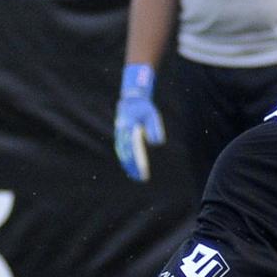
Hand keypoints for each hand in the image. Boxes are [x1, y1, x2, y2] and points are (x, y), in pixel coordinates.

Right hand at [114, 63, 164, 181]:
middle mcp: (123, 132)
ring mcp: (120, 133)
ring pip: (122, 152)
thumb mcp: (152, 115)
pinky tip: (128, 166)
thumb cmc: (144, 107)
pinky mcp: (121, 134)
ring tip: (134, 175)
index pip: (134, 149)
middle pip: (127, 153)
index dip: (138, 162)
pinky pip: (121, 148)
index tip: (144, 171)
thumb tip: (156, 143)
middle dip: (133, 167)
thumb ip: (154, 128)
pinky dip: (124, 158)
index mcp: (130, 128)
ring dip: (128, 164)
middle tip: (140, 178)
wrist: (132, 98)